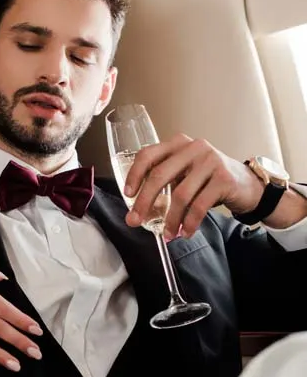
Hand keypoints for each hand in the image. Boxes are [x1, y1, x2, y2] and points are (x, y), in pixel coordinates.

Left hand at [124, 133, 262, 238]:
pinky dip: (189, 223)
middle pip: (160, 175)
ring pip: (180, 195)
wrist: (248, 185)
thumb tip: (138, 207)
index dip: (134, 175)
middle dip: (144, 202)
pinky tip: (185, 232)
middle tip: (135, 220)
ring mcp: (210, 161)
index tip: (127, 194)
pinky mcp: (224, 179)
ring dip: (170, 219)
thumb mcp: (186, 171)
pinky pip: (199, 206)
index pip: (148, 154)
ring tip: (166, 234)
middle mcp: (194, 148)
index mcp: (178, 143)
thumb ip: (165, 178)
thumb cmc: (209, 179)